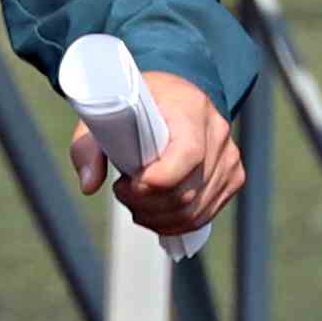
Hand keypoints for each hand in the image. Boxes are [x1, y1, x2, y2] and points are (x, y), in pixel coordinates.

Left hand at [86, 70, 248, 234]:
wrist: (175, 97)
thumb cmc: (138, 107)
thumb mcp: (105, 115)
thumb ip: (89, 148)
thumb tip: (89, 185)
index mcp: (189, 109)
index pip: (187, 154)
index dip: (156, 180)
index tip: (125, 183)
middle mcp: (217, 133)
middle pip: (187, 191)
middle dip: (145, 203)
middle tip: (121, 191)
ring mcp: (229, 158)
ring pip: (194, 210)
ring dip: (156, 216)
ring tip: (134, 201)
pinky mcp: (233, 177)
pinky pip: (204, 215)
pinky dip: (173, 223)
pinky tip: (152, 212)